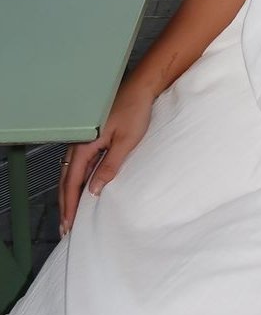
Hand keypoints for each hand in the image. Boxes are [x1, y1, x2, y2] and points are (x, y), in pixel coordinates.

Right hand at [58, 78, 153, 234]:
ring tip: (71, 214)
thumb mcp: (126, 141)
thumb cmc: (135, 110)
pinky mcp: (90, 137)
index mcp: (84, 144)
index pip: (71, 181)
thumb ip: (109, 166)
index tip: (68, 225)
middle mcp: (78, 143)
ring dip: (69, 193)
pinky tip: (82, 191)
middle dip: (65, 204)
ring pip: (70, 172)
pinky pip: (79, 164)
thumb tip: (94, 190)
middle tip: (65, 227)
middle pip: (66, 179)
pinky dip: (77, 180)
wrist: (141, 87)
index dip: (69, 204)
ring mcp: (83, 140)